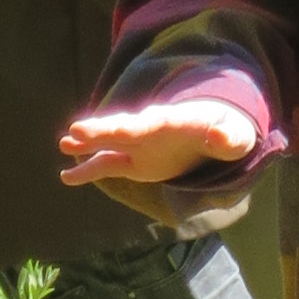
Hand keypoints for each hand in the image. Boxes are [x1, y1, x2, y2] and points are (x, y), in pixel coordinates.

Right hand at [59, 92, 258, 188]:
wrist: (212, 131)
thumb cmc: (226, 132)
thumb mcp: (235, 136)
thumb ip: (229, 137)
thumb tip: (223, 136)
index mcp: (174, 122)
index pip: (153, 124)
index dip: (136, 126)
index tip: (119, 128)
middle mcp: (150, 129)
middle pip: (123, 128)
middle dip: (103, 129)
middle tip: (77, 129)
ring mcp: (138, 144)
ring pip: (109, 143)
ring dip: (89, 143)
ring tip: (63, 143)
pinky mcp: (133, 161)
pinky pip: (107, 165)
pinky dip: (88, 171)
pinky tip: (66, 176)